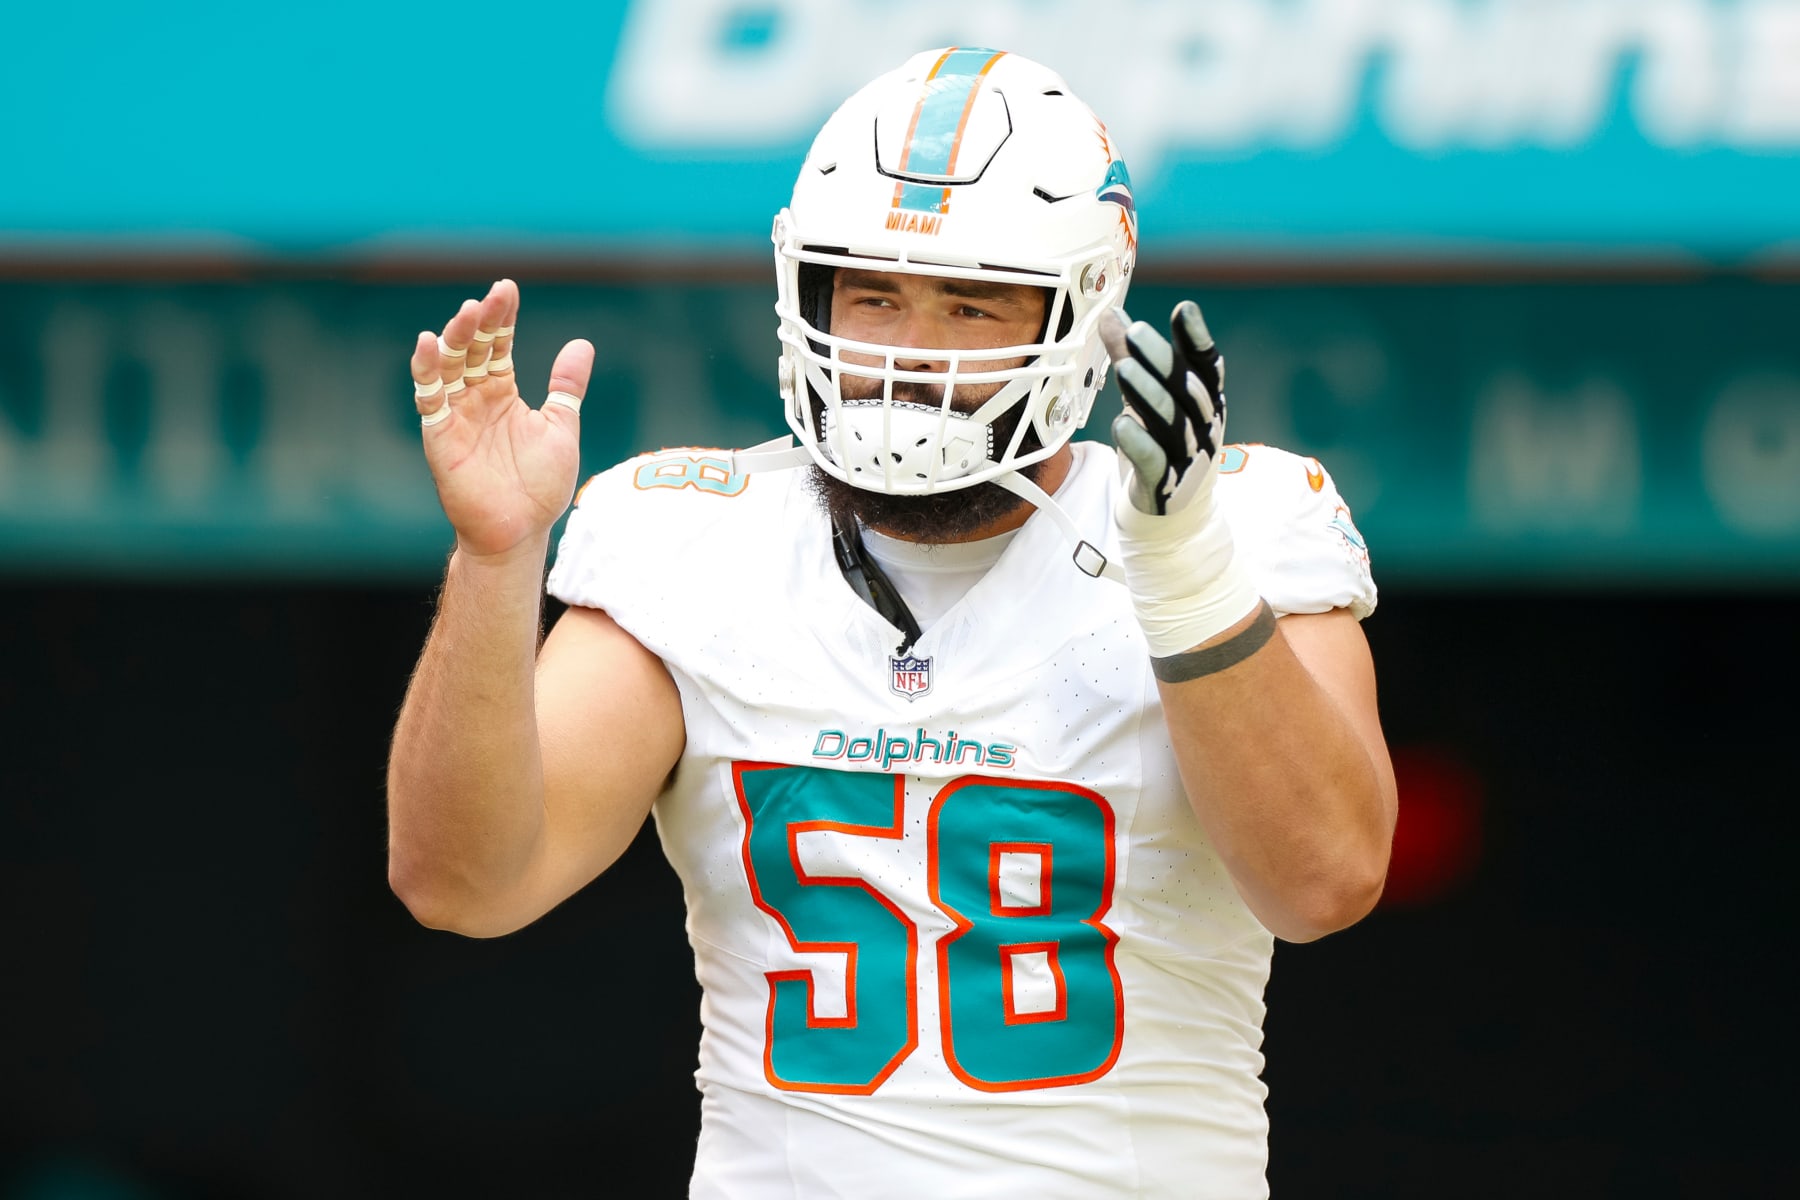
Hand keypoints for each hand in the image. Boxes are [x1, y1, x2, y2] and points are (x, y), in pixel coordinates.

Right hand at [411, 280, 594, 560]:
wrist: (521, 531)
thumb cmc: (540, 486)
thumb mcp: (561, 427)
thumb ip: (566, 387)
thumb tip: (581, 343)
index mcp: (503, 392)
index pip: (499, 344)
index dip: (502, 317)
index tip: (508, 288)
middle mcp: (475, 398)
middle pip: (472, 349)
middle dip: (481, 321)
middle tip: (492, 296)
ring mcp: (455, 415)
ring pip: (448, 366)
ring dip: (455, 338)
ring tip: (468, 313)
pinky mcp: (439, 436)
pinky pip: (429, 399)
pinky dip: (426, 371)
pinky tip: (428, 343)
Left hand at [1101, 300, 1225, 516]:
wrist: (1173, 512)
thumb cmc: (1163, 443)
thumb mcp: (1149, 397)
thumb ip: (1132, 358)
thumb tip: (1111, 314)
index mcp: (1206, 401)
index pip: (1206, 366)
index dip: (1196, 339)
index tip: (1183, 309)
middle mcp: (1204, 426)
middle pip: (1186, 390)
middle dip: (1162, 359)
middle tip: (1135, 331)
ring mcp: (1189, 458)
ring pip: (1172, 423)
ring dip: (1148, 394)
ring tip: (1124, 368)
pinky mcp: (1167, 487)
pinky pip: (1154, 464)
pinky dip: (1139, 444)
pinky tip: (1121, 424)